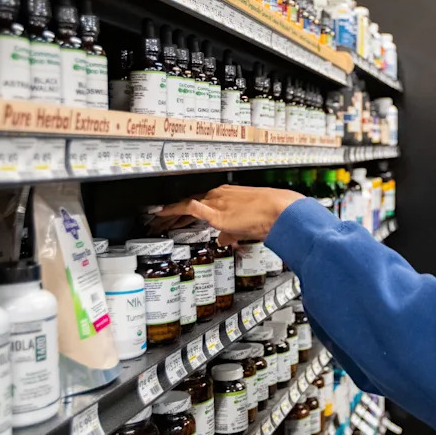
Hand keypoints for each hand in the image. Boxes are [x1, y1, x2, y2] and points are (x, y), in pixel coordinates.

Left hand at [154, 185, 303, 245]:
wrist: (280, 210)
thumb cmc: (270, 215)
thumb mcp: (246, 227)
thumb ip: (232, 232)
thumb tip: (223, 238)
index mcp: (226, 196)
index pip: (198, 202)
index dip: (182, 211)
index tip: (170, 216)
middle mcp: (219, 196)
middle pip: (187, 203)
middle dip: (170, 213)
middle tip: (156, 219)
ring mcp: (217, 203)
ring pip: (185, 205)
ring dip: (169, 214)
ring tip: (155, 220)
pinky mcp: (217, 212)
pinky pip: (192, 207)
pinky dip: (176, 209)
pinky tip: (164, 210)